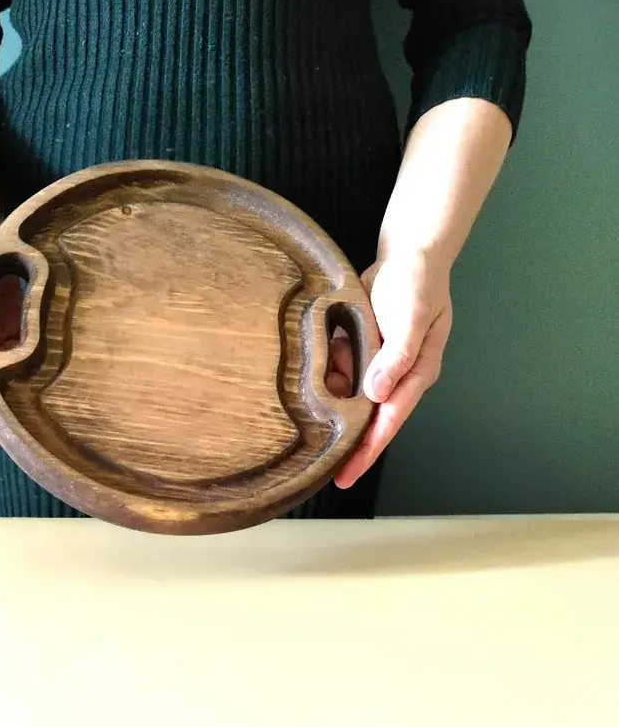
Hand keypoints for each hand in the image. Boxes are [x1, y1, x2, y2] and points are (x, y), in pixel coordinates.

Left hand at [327, 249, 453, 488]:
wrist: (408, 252)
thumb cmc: (416, 283)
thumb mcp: (410, 319)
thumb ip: (395, 357)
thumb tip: (376, 393)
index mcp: (416, 374)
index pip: (389, 421)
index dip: (368, 450)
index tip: (346, 474)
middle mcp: (396, 375)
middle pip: (368, 417)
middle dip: (346, 439)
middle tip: (318, 466)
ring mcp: (378, 363)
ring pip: (349, 392)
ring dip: (331, 395)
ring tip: (311, 403)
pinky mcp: (362, 348)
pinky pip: (339, 367)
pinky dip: (328, 367)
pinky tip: (318, 362)